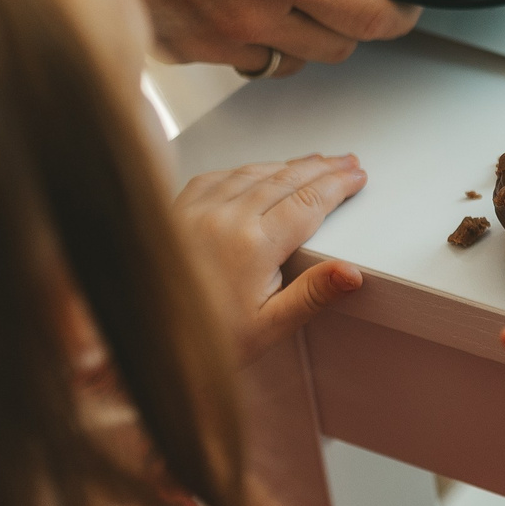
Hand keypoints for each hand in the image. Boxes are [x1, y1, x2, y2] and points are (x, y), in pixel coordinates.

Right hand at [70, 0, 420, 72]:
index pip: (369, 18)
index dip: (397, 15)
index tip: (403, 5)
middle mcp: (253, 16)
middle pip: (336, 47)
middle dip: (351, 21)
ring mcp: (216, 41)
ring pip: (289, 61)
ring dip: (301, 36)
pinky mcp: (183, 53)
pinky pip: (240, 59)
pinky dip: (250, 38)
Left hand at [174, 154, 368, 360]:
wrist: (148, 343)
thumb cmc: (206, 339)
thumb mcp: (270, 326)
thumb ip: (313, 294)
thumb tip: (350, 273)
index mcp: (252, 246)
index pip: (309, 203)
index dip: (337, 187)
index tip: (355, 178)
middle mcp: (223, 219)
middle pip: (285, 180)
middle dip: (321, 168)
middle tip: (345, 162)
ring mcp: (196, 211)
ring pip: (253, 172)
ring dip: (287, 165)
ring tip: (312, 162)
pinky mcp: (176, 211)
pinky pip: (218, 176)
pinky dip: (246, 169)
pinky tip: (258, 170)